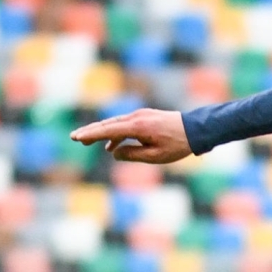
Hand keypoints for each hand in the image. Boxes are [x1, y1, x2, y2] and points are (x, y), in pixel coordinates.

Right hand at [70, 109, 191, 163]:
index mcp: (138, 127)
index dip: (91, 134)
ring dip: (102, 132)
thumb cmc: (178, 145)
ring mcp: (141, 115)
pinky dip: (116, 133)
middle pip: (108, 124)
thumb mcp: (155, 156)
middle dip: (91, 131)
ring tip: (87, 142)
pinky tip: (111, 146)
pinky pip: (126, 125)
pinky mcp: (146, 117)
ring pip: (116, 124)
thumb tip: (114, 152)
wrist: (197, 129)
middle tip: (74, 137)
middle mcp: (137, 118)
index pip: (108, 130)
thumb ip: (132, 155)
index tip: (76, 138)